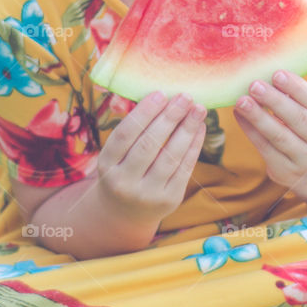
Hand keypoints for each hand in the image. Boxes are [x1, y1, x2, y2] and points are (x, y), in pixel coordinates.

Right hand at [95, 91, 205, 225]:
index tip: (161, 93)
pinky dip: (194, 146)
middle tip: (185, 96)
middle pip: (149, 145)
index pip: (125, 135)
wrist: (125, 213)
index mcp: (106, 166)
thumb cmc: (122, 171)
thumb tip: (162, 96)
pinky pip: (184, 169)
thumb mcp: (115, 156)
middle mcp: (124, 182)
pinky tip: (200, 128)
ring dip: (187, 129)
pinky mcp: (169, 200)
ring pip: (170, 157)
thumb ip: (133, 131)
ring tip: (198, 109)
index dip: (144, 113)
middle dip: (170, 117)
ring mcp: (147, 194)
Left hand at [233, 70, 306, 196]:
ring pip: (280, 136)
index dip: (296, 88)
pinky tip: (239, 115)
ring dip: (258, 117)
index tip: (276, 74)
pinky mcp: (287, 173)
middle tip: (254, 85)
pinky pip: (266, 149)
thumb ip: (298, 96)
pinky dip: (250, 131)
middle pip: (298, 119)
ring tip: (241, 101)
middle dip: (275, 101)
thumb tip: (269, 75)